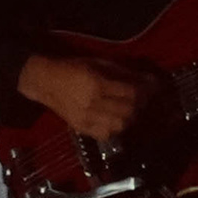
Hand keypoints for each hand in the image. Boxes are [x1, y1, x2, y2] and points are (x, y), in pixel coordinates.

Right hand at [16, 51, 151, 143]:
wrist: (44, 81)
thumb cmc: (72, 67)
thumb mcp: (99, 63)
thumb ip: (124, 73)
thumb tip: (149, 80)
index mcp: (97, 84)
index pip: (132, 92)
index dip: (146, 90)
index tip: (152, 87)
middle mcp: (92, 103)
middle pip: (129, 110)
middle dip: (140, 104)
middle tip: (140, 97)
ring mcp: (86, 118)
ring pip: (121, 125)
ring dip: (129, 117)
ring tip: (127, 108)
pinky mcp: (81, 128)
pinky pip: (107, 134)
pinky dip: (116, 128)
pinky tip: (114, 119)